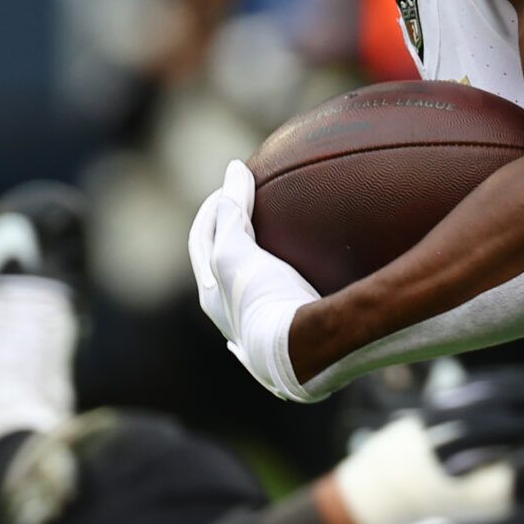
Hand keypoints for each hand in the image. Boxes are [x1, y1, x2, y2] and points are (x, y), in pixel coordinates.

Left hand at [187, 160, 323, 401]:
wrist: (300, 355)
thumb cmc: (263, 303)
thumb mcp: (237, 254)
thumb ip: (233, 212)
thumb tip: (233, 169)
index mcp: (213, 297)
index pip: (202, 244)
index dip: (211, 212)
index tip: (230, 186)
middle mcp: (233, 319)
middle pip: (227, 270)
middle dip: (234, 242)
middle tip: (253, 211)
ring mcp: (265, 334)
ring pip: (261, 293)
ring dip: (267, 268)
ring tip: (288, 244)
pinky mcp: (296, 344)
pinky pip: (296, 307)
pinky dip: (300, 290)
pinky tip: (321, 286)